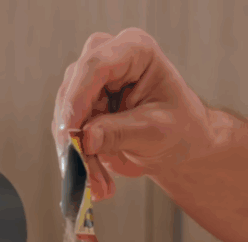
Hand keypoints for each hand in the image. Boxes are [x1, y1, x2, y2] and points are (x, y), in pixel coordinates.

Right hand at [52, 28, 211, 200]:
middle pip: (74, 91)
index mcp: (135, 50)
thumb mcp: (157, 131)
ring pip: (66, 116)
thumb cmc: (181, 128)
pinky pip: (68, 133)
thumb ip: (121, 132)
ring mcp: (90, 83)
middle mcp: (107, 58)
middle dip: (75, 136)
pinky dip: (79, 160)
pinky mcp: (81, 107)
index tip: (71, 133)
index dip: (78, 98)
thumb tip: (86, 139)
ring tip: (99, 187)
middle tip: (83, 172)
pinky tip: (96, 182)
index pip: (96, 65)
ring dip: (78, 154)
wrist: (181, 144)